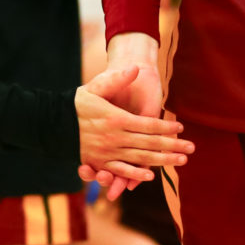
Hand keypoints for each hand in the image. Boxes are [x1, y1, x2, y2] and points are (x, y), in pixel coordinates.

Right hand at [75, 65, 190, 198]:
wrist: (53, 123)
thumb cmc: (78, 102)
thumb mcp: (96, 87)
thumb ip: (117, 79)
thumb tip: (135, 68)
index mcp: (115, 119)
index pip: (147, 125)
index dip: (166, 127)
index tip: (182, 128)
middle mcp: (114, 138)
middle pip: (149, 144)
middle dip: (172, 147)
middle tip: (191, 149)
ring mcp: (107, 153)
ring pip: (139, 159)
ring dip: (162, 161)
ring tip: (180, 161)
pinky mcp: (100, 162)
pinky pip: (120, 170)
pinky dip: (135, 174)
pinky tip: (150, 176)